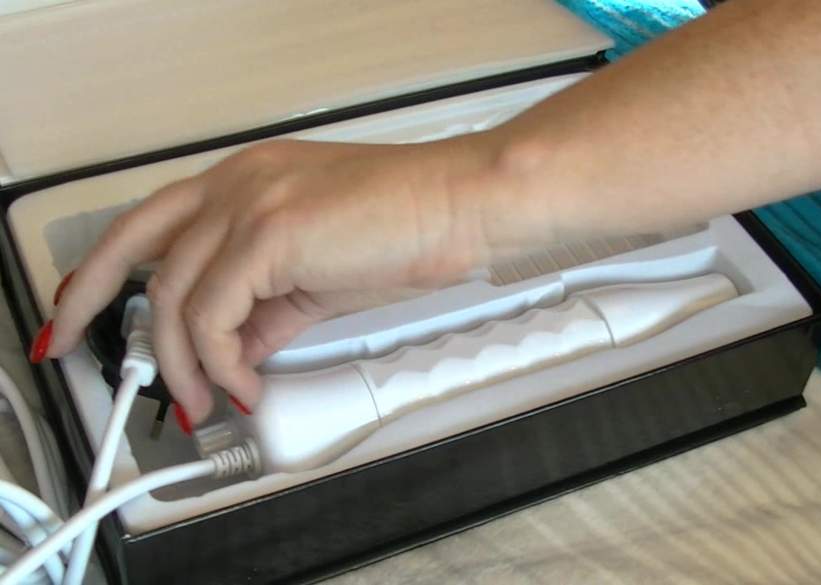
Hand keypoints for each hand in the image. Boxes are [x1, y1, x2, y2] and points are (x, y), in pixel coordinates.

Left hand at [48, 137, 501, 421]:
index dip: (114, 270)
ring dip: (183, 362)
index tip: (96, 309)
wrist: (462, 206)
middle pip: (134, 240)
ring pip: (177, 293)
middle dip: (91, 298)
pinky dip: (220, 361)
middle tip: (75, 345)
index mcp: (245, 181)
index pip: (155, 224)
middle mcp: (237, 182)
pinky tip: (243, 383)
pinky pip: (215, 312)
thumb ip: (268, 309)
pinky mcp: (272, 231)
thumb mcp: (321, 277)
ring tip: (204, 400)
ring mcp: (251, 201)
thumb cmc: (408, 228)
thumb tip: (237, 351)